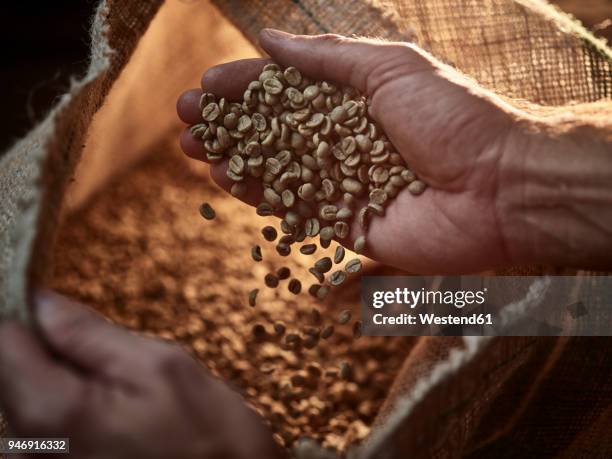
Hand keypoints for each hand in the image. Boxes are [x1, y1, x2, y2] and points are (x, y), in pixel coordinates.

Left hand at [0, 290, 284, 458]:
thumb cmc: (208, 439)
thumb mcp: (160, 366)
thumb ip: (91, 334)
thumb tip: (43, 302)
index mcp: (51, 413)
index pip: (3, 339)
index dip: (28, 312)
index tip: (60, 306)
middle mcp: (28, 449)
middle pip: (12, 369)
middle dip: (53, 349)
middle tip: (114, 356)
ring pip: (29, 395)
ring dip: (67, 380)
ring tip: (123, 393)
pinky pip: (42, 425)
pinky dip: (72, 405)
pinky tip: (117, 416)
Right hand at [177, 30, 611, 272]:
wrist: (499, 186)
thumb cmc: (453, 117)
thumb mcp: (389, 67)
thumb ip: (328, 58)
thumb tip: (269, 39)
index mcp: (356, 100)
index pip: (288, 90)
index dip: (245, 88)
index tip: (205, 87)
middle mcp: (346, 141)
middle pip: (275, 132)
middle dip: (230, 125)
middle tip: (185, 121)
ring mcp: (345, 184)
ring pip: (278, 172)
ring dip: (234, 159)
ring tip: (194, 150)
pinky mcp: (348, 225)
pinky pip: (296, 210)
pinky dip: (261, 196)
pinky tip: (228, 182)